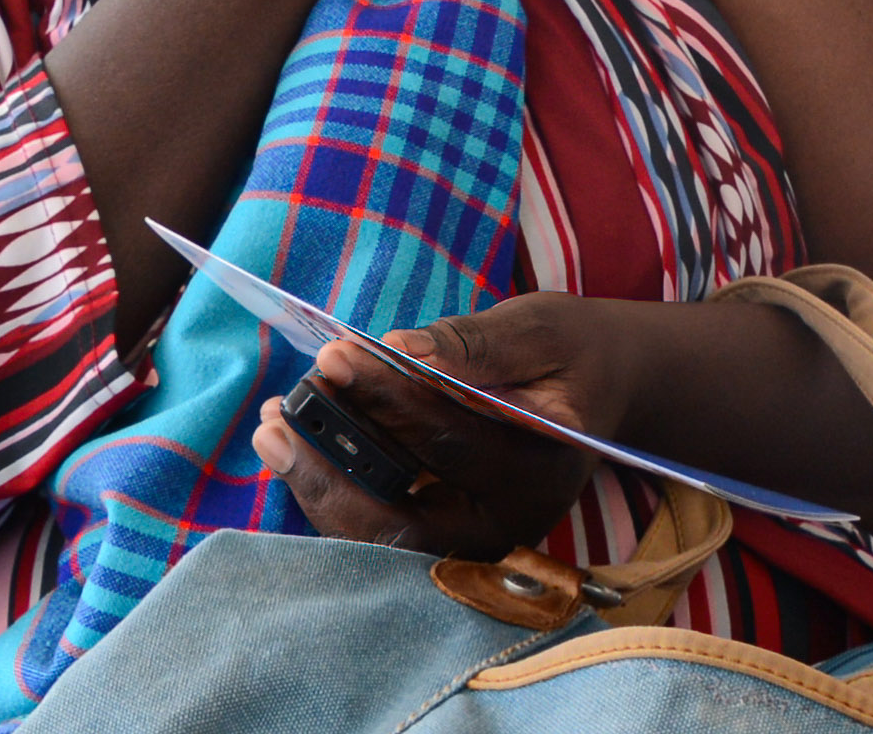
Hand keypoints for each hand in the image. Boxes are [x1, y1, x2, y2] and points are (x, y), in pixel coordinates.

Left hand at [256, 299, 611, 559]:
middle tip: (276, 416)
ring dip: (320, 485)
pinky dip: (335, 491)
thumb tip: (400, 349)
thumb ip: (474, 344)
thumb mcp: (539, 328)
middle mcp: (508, 526)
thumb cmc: (570, 351)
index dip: (386, 399)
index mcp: (542, 472)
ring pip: (381, 537)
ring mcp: (475, 544)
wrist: (600, 389)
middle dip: (331, 469)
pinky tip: (296, 446)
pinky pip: (380, 528)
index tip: (333, 355)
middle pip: (404, 520)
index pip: (450, 443)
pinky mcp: (448, 539)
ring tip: (272, 429)